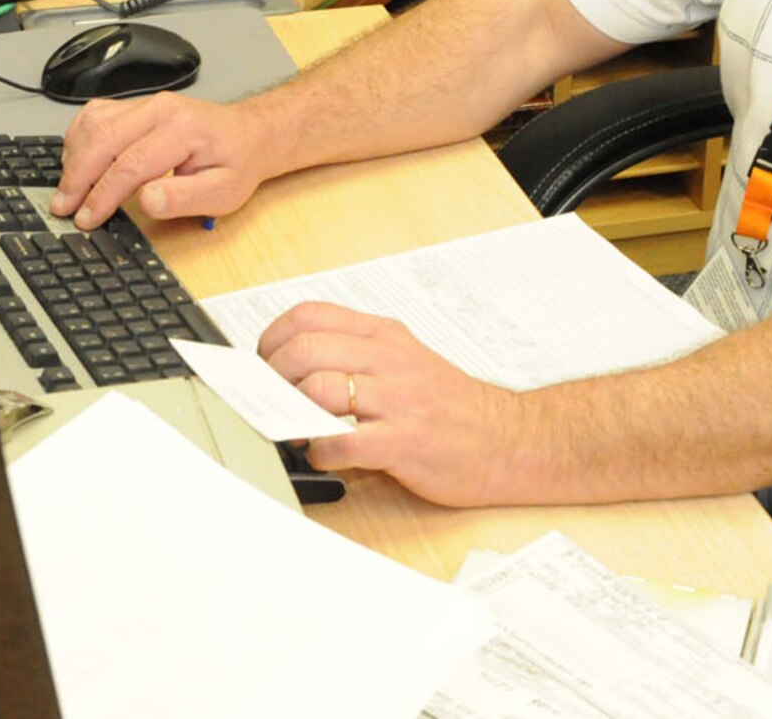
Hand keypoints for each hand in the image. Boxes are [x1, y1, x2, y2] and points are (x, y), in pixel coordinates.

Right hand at [51, 92, 270, 228]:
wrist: (249, 135)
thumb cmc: (236, 163)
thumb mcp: (223, 193)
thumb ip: (184, 198)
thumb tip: (147, 201)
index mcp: (183, 130)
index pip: (130, 164)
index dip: (103, 194)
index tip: (87, 218)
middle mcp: (161, 109)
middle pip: (104, 139)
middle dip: (78, 177)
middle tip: (63, 207)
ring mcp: (147, 103)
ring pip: (94, 123)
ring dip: (74, 157)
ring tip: (68, 189)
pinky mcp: (137, 105)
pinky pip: (96, 114)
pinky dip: (79, 138)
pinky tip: (76, 161)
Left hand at [258, 301, 527, 507]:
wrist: (507, 439)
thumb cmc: (450, 405)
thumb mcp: (405, 360)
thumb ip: (356, 356)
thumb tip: (292, 367)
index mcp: (384, 335)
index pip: (310, 316)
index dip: (273, 339)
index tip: (264, 363)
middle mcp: (388, 360)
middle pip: (305, 350)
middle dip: (272, 378)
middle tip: (270, 401)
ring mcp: (397, 400)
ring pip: (319, 389)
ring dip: (292, 415)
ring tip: (294, 431)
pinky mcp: (404, 442)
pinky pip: (344, 441)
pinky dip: (320, 452)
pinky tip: (324, 456)